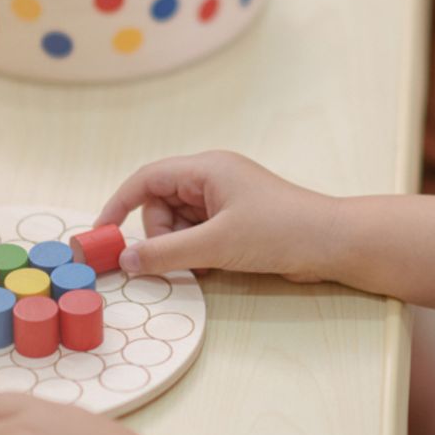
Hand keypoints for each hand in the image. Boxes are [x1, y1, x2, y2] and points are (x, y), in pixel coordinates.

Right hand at [94, 150, 338, 280]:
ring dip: (181, 248)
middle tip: (180, 259)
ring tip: (205, 264)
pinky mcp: (235, 221)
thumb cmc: (280, 231)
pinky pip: (198, 234)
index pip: (146, 179)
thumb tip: (127, 261)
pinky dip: (197, 252)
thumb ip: (167, 254)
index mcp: (206, 168)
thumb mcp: (217, 245)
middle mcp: (212, 178)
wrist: (332, 243)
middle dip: (161, 236)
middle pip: (160, 205)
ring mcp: (224, 200)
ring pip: (178, 223)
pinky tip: (214, 266)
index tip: (102, 233)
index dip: (119, 204)